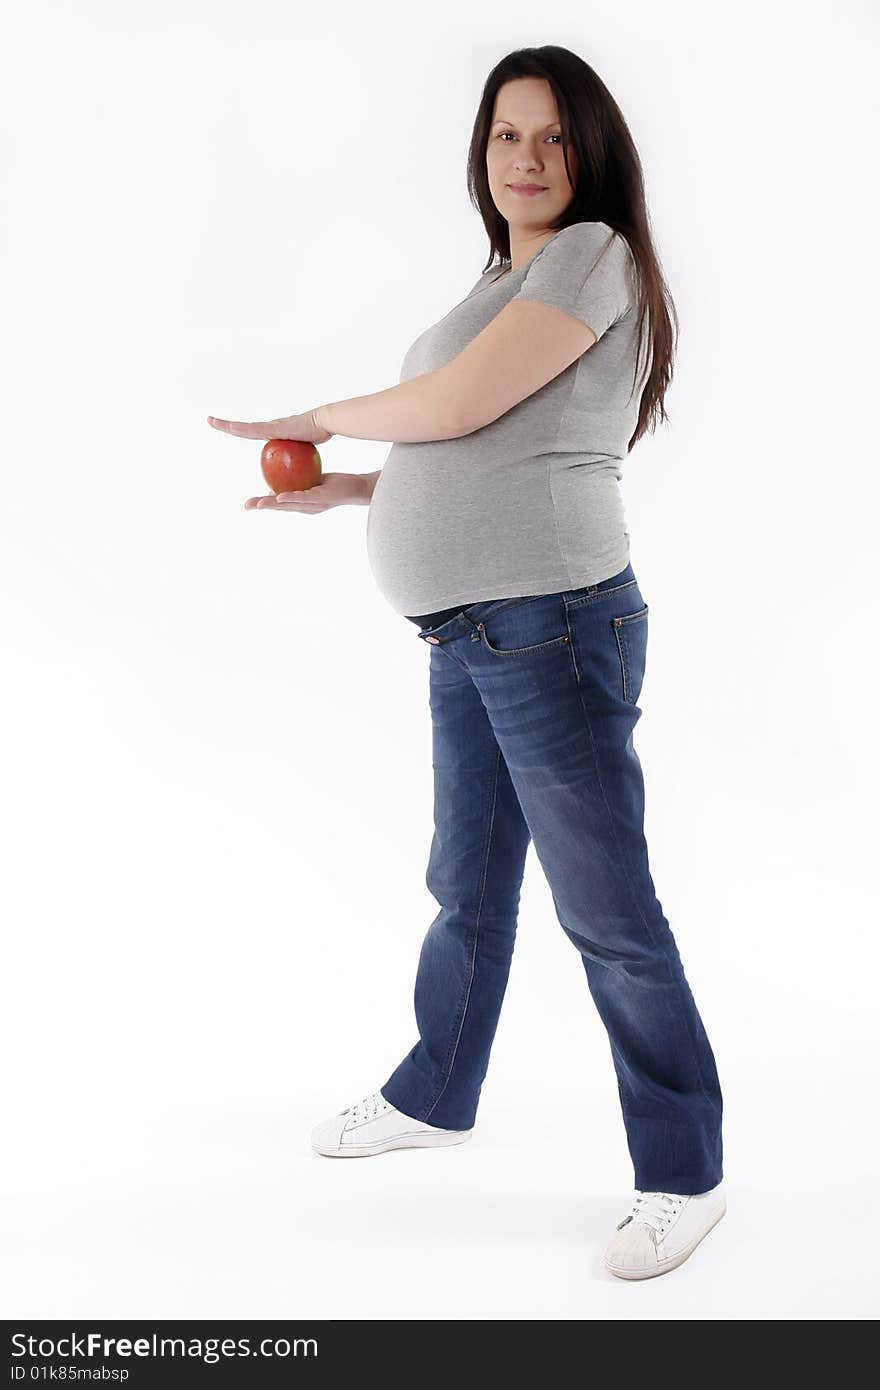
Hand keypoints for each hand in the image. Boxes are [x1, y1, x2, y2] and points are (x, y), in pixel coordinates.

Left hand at [207, 408, 332, 444]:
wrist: (323, 423)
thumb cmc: (317, 434)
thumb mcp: (303, 447)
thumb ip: (298, 452)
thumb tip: (299, 462)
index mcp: (274, 433)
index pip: (253, 433)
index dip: (241, 431)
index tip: (230, 430)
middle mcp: (269, 428)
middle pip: (244, 428)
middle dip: (227, 425)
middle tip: (210, 420)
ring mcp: (270, 427)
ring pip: (244, 427)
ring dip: (227, 425)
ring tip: (211, 421)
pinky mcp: (273, 428)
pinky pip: (253, 429)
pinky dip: (240, 428)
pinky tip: (229, 427)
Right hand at [244, 472, 368, 511]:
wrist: (357, 488)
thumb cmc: (335, 484)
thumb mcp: (313, 480)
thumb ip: (299, 478)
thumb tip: (284, 467)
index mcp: (302, 503)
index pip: (279, 503)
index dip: (263, 503)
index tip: (248, 503)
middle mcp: (306, 507)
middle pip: (280, 507)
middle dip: (262, 507)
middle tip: (246, 505)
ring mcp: (314, 505)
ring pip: (289, 505)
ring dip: (273, 506)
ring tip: (258, 504)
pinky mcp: (322, 499)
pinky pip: (304, 498)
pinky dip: (291, 498)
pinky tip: (280, 497)